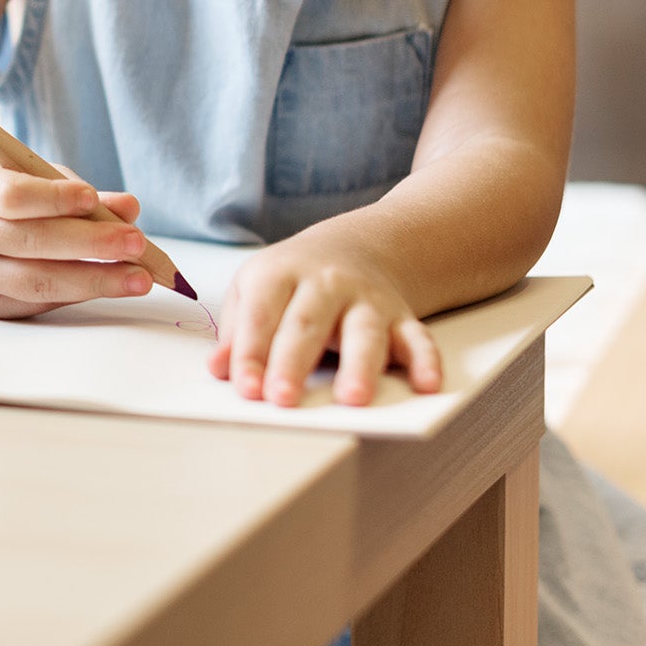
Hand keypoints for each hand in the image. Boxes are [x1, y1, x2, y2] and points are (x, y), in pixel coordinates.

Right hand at [0, 158, 147, 318]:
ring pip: (36, 281)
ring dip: (94, 280)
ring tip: (138, 277)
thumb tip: (128, 208)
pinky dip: (79, 293)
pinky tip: (109, 286)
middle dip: (89, 243)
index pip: (12, 196)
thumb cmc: (6, 200)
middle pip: (29, 241)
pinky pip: (38, 302)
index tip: (93, 199)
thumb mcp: (33, 180)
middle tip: (136, 243)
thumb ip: (79, 193)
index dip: (54, 198)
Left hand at [207, 234, 441, 406]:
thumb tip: (219, 370)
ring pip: (364, 331)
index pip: (261, 315)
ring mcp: (366, 298)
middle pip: (307, 323)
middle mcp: (325, 283)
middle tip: (282, 400)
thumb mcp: (255, 287)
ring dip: (359, 366)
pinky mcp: (400, 316)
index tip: (245, 389)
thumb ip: (238, 329)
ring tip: (352, 399)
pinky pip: (417, 338)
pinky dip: (425, 360)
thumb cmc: (293, 279)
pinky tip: (426, 385)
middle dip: (293, 362)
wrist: (356, 246)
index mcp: (280, 274)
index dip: (251, 353)